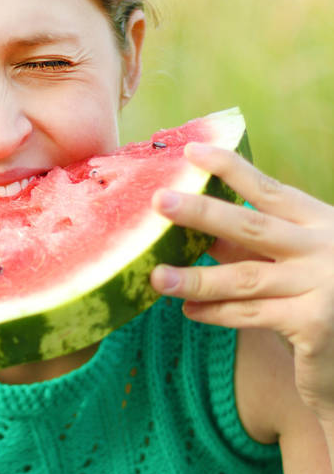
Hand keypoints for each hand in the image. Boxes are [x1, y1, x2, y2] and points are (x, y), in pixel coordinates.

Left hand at [150, 143, 333, 421]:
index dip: (230, 169)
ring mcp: (322, 285)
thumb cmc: (322, 298)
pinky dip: (216, 312)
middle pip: (251, 226)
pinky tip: (189, 310)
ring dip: (195, 277)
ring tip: (156, 277)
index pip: (270, 190)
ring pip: (243, 278)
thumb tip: (198, 221)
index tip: (192, 150)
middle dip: (201, 212)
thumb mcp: (297, 259)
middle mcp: (325, 247)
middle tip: (159, 200)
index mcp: (321, 221)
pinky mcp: (314, 324)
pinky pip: (250, 314)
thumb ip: (256, 244)